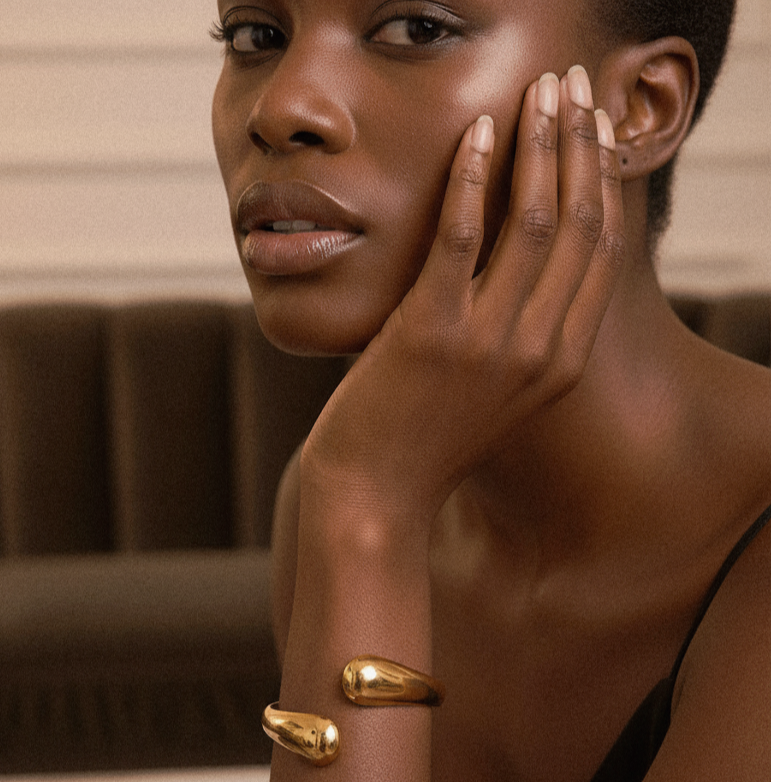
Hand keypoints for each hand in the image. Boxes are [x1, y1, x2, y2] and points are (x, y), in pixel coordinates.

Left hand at [304, 66, 624, 525]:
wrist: (374, 495)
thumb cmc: (425, 439)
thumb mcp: (495, 390)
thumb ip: (523, 333)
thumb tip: (522, 262)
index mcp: (562, 361)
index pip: (603, 250)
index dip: (603, 179)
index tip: (594, 130)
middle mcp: (539, 349)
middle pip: (581, 224)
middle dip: (580, 144)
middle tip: (571, 89)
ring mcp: (489, 342)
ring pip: (534, 220)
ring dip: (538, 145)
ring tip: (534, 95)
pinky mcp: (432, 332)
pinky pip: (463, 236)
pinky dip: (472, 177)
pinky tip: (474, 135)